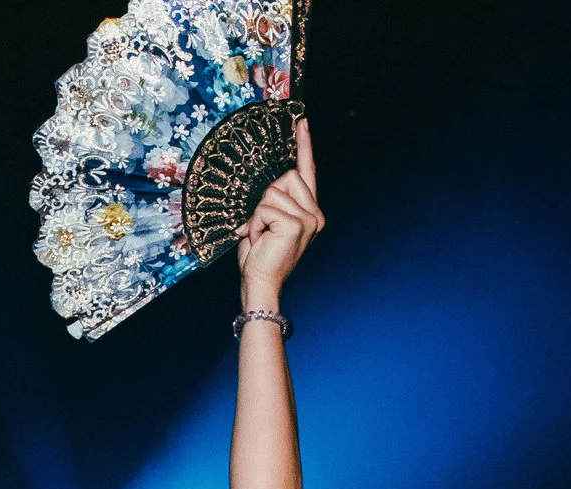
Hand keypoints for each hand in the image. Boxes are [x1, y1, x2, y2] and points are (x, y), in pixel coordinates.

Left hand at [236, 116, 322, 307]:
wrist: (260, 283)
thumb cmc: (260, 257)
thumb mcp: (267, 223)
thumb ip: (273, 202)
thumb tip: (269, 185)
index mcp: (310, 211)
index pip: (307, 172)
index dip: (304, 146)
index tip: (302, 122)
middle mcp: (314, 213)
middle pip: (285, 178)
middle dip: (265, 199)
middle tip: (261, 226)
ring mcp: (308, 219)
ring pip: (272, 192)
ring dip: (258, 214)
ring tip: (260, 235)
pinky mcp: (296, 224)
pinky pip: (265, 207)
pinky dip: (255, 222)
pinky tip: (260, 238)